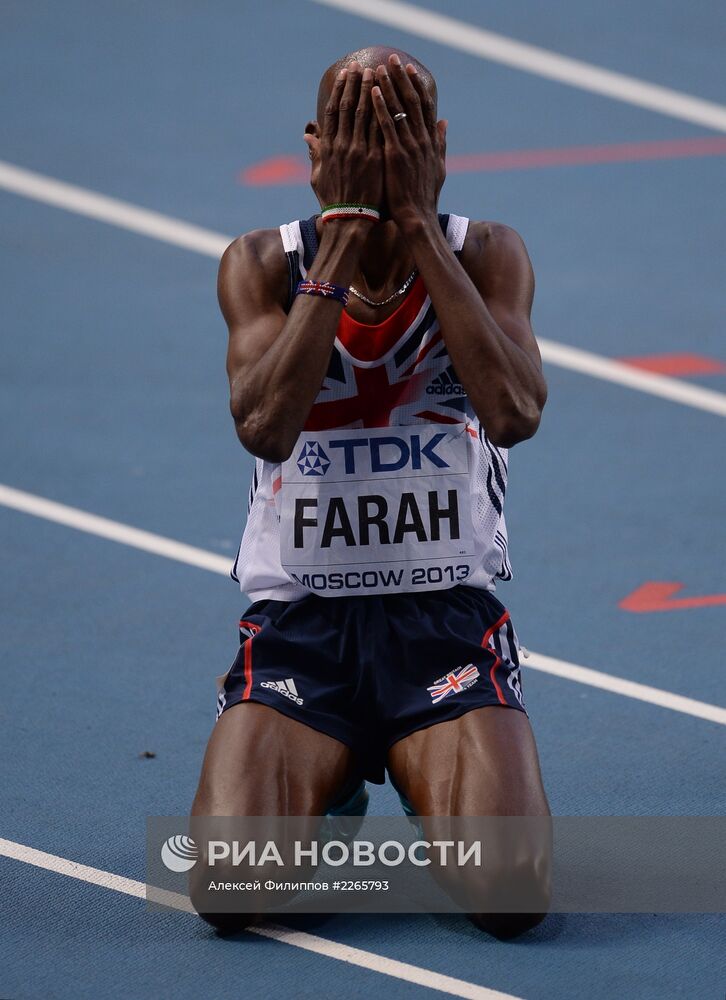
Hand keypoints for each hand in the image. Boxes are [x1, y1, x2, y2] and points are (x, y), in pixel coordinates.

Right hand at [304, 61, 383, 214]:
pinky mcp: (375, 158)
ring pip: (365, 113)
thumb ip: (315, 153)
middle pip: (348, 107)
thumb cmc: (333, 201)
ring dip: (371, 91)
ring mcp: (359, 151)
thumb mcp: (318, 176)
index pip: (333, 111)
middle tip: (361, 65)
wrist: (349, 220)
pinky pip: (380, 129)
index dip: (340, 90)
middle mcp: (342, 145)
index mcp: (328, 147)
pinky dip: (384, 111)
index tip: (345, 74)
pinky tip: (389, 97)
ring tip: (377, 73)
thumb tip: (308, 136)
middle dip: (355, 84)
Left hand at [372, 54, 446, 229]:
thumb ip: (440, 143)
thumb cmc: (424, 197)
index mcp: (430, 142)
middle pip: (412, 101)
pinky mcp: (395, 155)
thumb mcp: (438, 167)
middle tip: (392, 58)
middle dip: (401, 78)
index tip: (408, 68)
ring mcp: (409, 146)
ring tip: (379, 68)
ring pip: (399, 109)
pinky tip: (372, 92)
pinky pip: (386, 125)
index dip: (416, 85)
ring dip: (388, 86)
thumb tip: (445, 122)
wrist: (417, 217)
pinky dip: (380, 107)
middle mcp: (421, 140)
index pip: (424, 106)